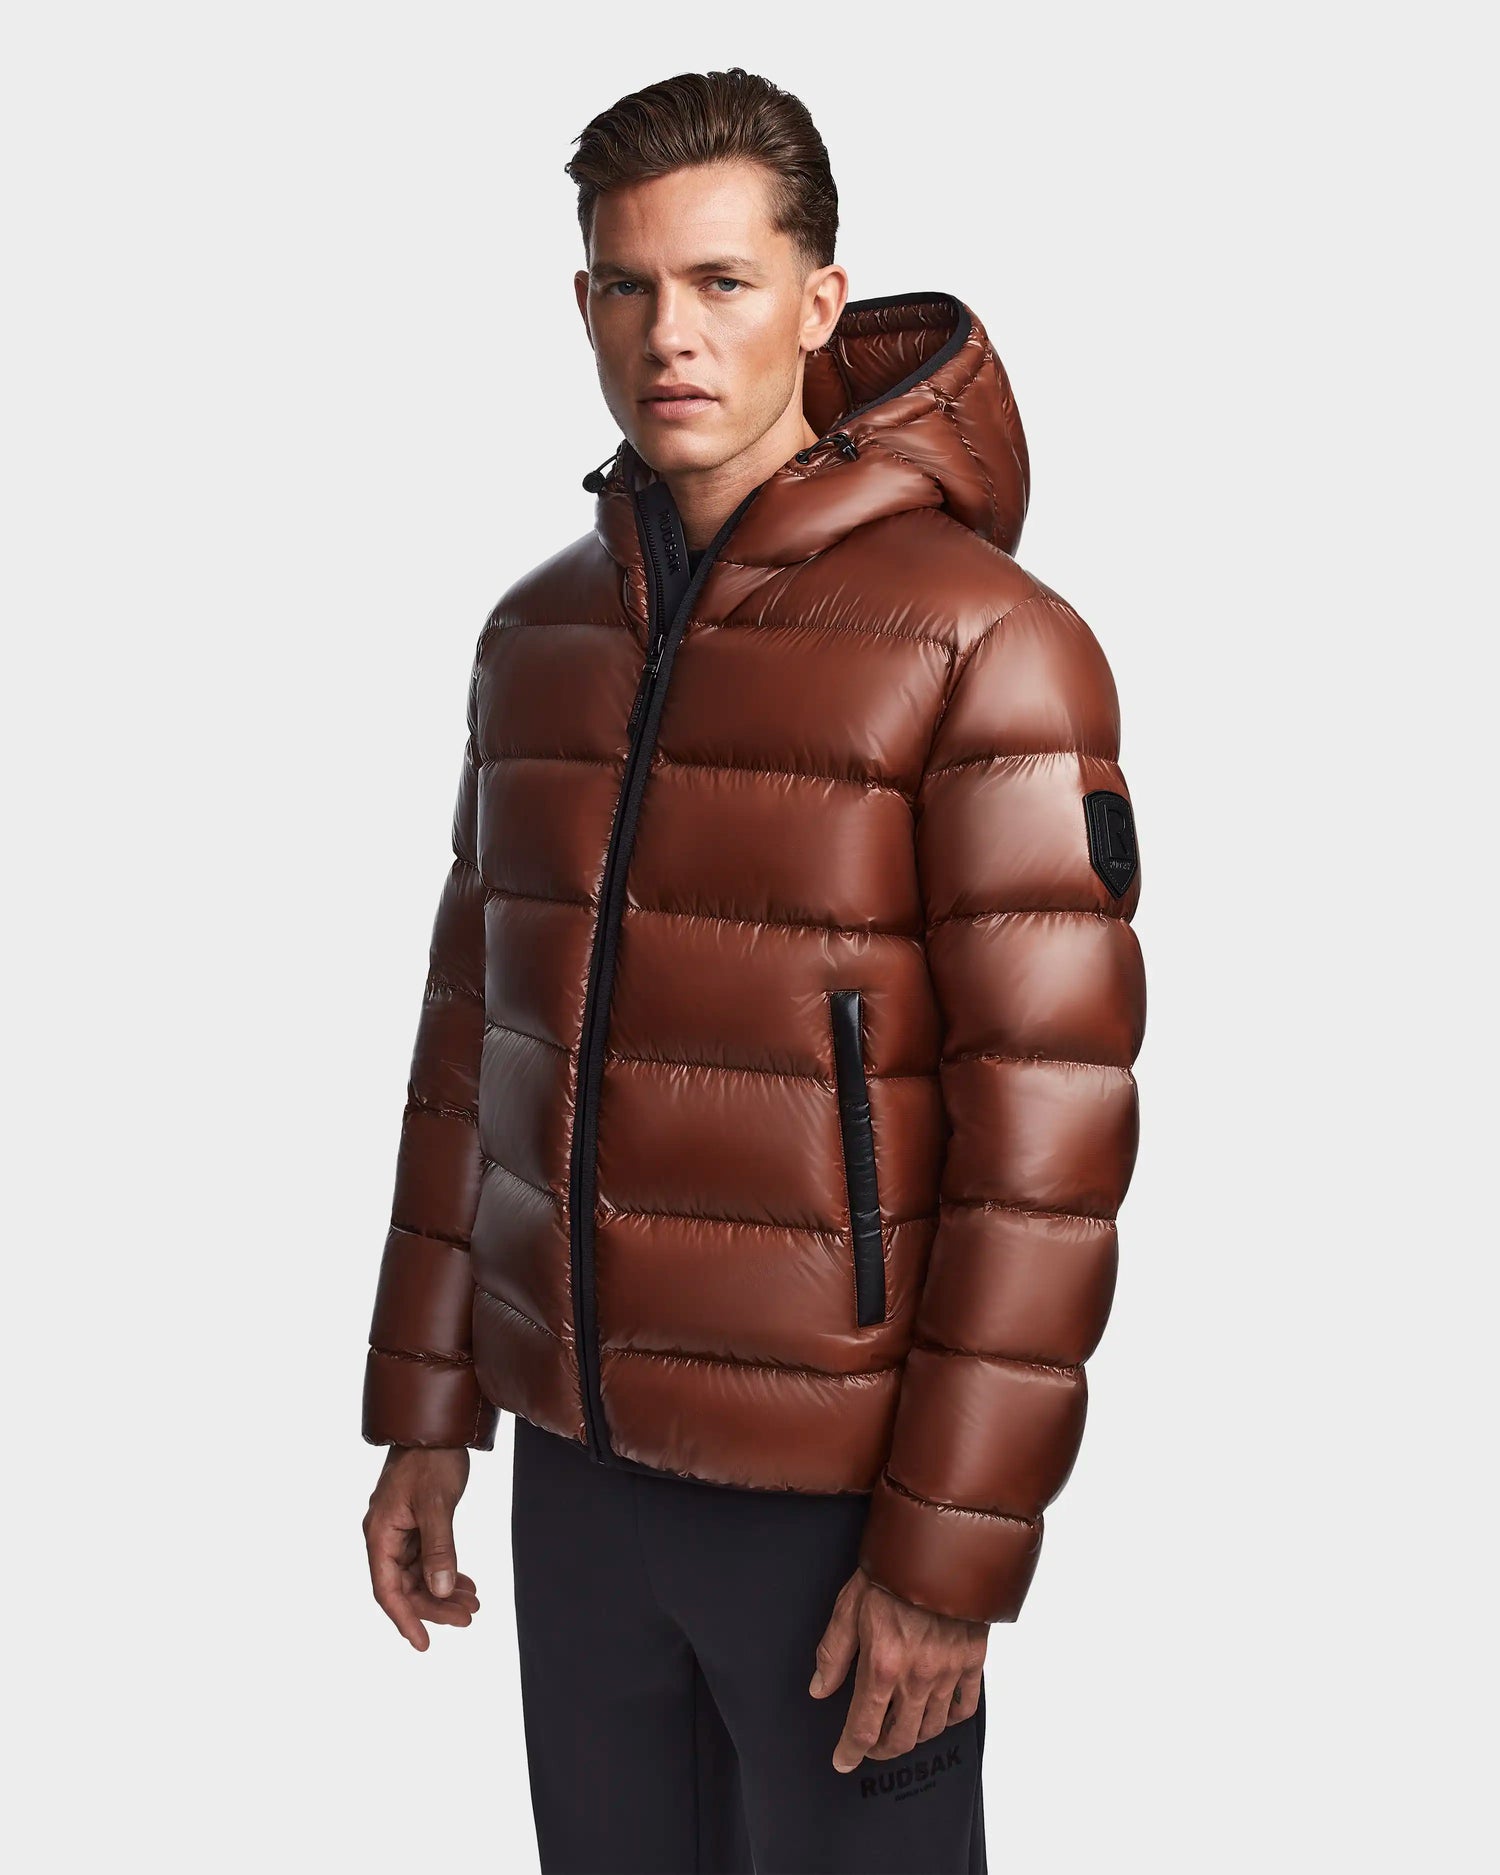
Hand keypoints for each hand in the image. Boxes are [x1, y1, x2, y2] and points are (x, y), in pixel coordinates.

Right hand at [363, 1444, 480, 1648]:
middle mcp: (385, 1536)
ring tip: (473, 1605)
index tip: (424, 1644)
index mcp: (380, 1534)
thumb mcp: (437, 1505)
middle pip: (406, 1586)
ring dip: (444, 1591)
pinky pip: (427, 1558)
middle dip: (435, 1605)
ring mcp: (400, 1530)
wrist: (438, 1426)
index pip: (387, 1589)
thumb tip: (440, 1591)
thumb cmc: (431, 1459)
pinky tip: (466, 1583)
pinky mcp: (416, 1524)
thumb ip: (439, 1549)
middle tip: (468, 1618)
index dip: (405, 1619)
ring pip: (419, 1574)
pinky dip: (446, 1571)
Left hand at [810, 1565, 987, 1771]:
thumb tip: (819, 1689)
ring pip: (931, 1728)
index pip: (863, 1727)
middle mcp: (917, 1676)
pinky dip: (949, 1719)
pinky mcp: (972, 1661)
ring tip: (899, 1728)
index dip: (850, 1751)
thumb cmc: (891, 1569)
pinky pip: (964, 1708)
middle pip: (900, 1738)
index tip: (843, 1760)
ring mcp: (948, 1671)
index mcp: (883, 1664)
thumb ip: (834, 1653)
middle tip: (870, 1745)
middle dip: (881, 1749)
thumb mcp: (849, 1606)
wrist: (939, 1544)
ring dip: (912, 1736)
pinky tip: (936, 1713)